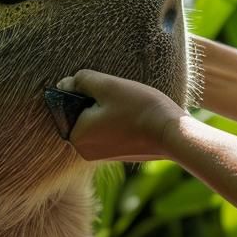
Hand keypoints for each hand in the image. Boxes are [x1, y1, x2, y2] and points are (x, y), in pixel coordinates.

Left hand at [56, 70, 184, 161]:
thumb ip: (81, 80)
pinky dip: (117, 119)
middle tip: (118, 95)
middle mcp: (84, 150)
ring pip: (95, 120)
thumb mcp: (108, 85)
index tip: (105, 88)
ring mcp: (101, 155)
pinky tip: (133, 114)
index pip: (66, 104)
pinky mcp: (116, 154)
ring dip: (107, 108)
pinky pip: (108, 130)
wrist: (172, 133)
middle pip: (81, 113)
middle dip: (95, 100)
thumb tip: (65, 83)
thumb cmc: (139, 108)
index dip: (83, 89)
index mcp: (76, 136)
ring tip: (127, 104)